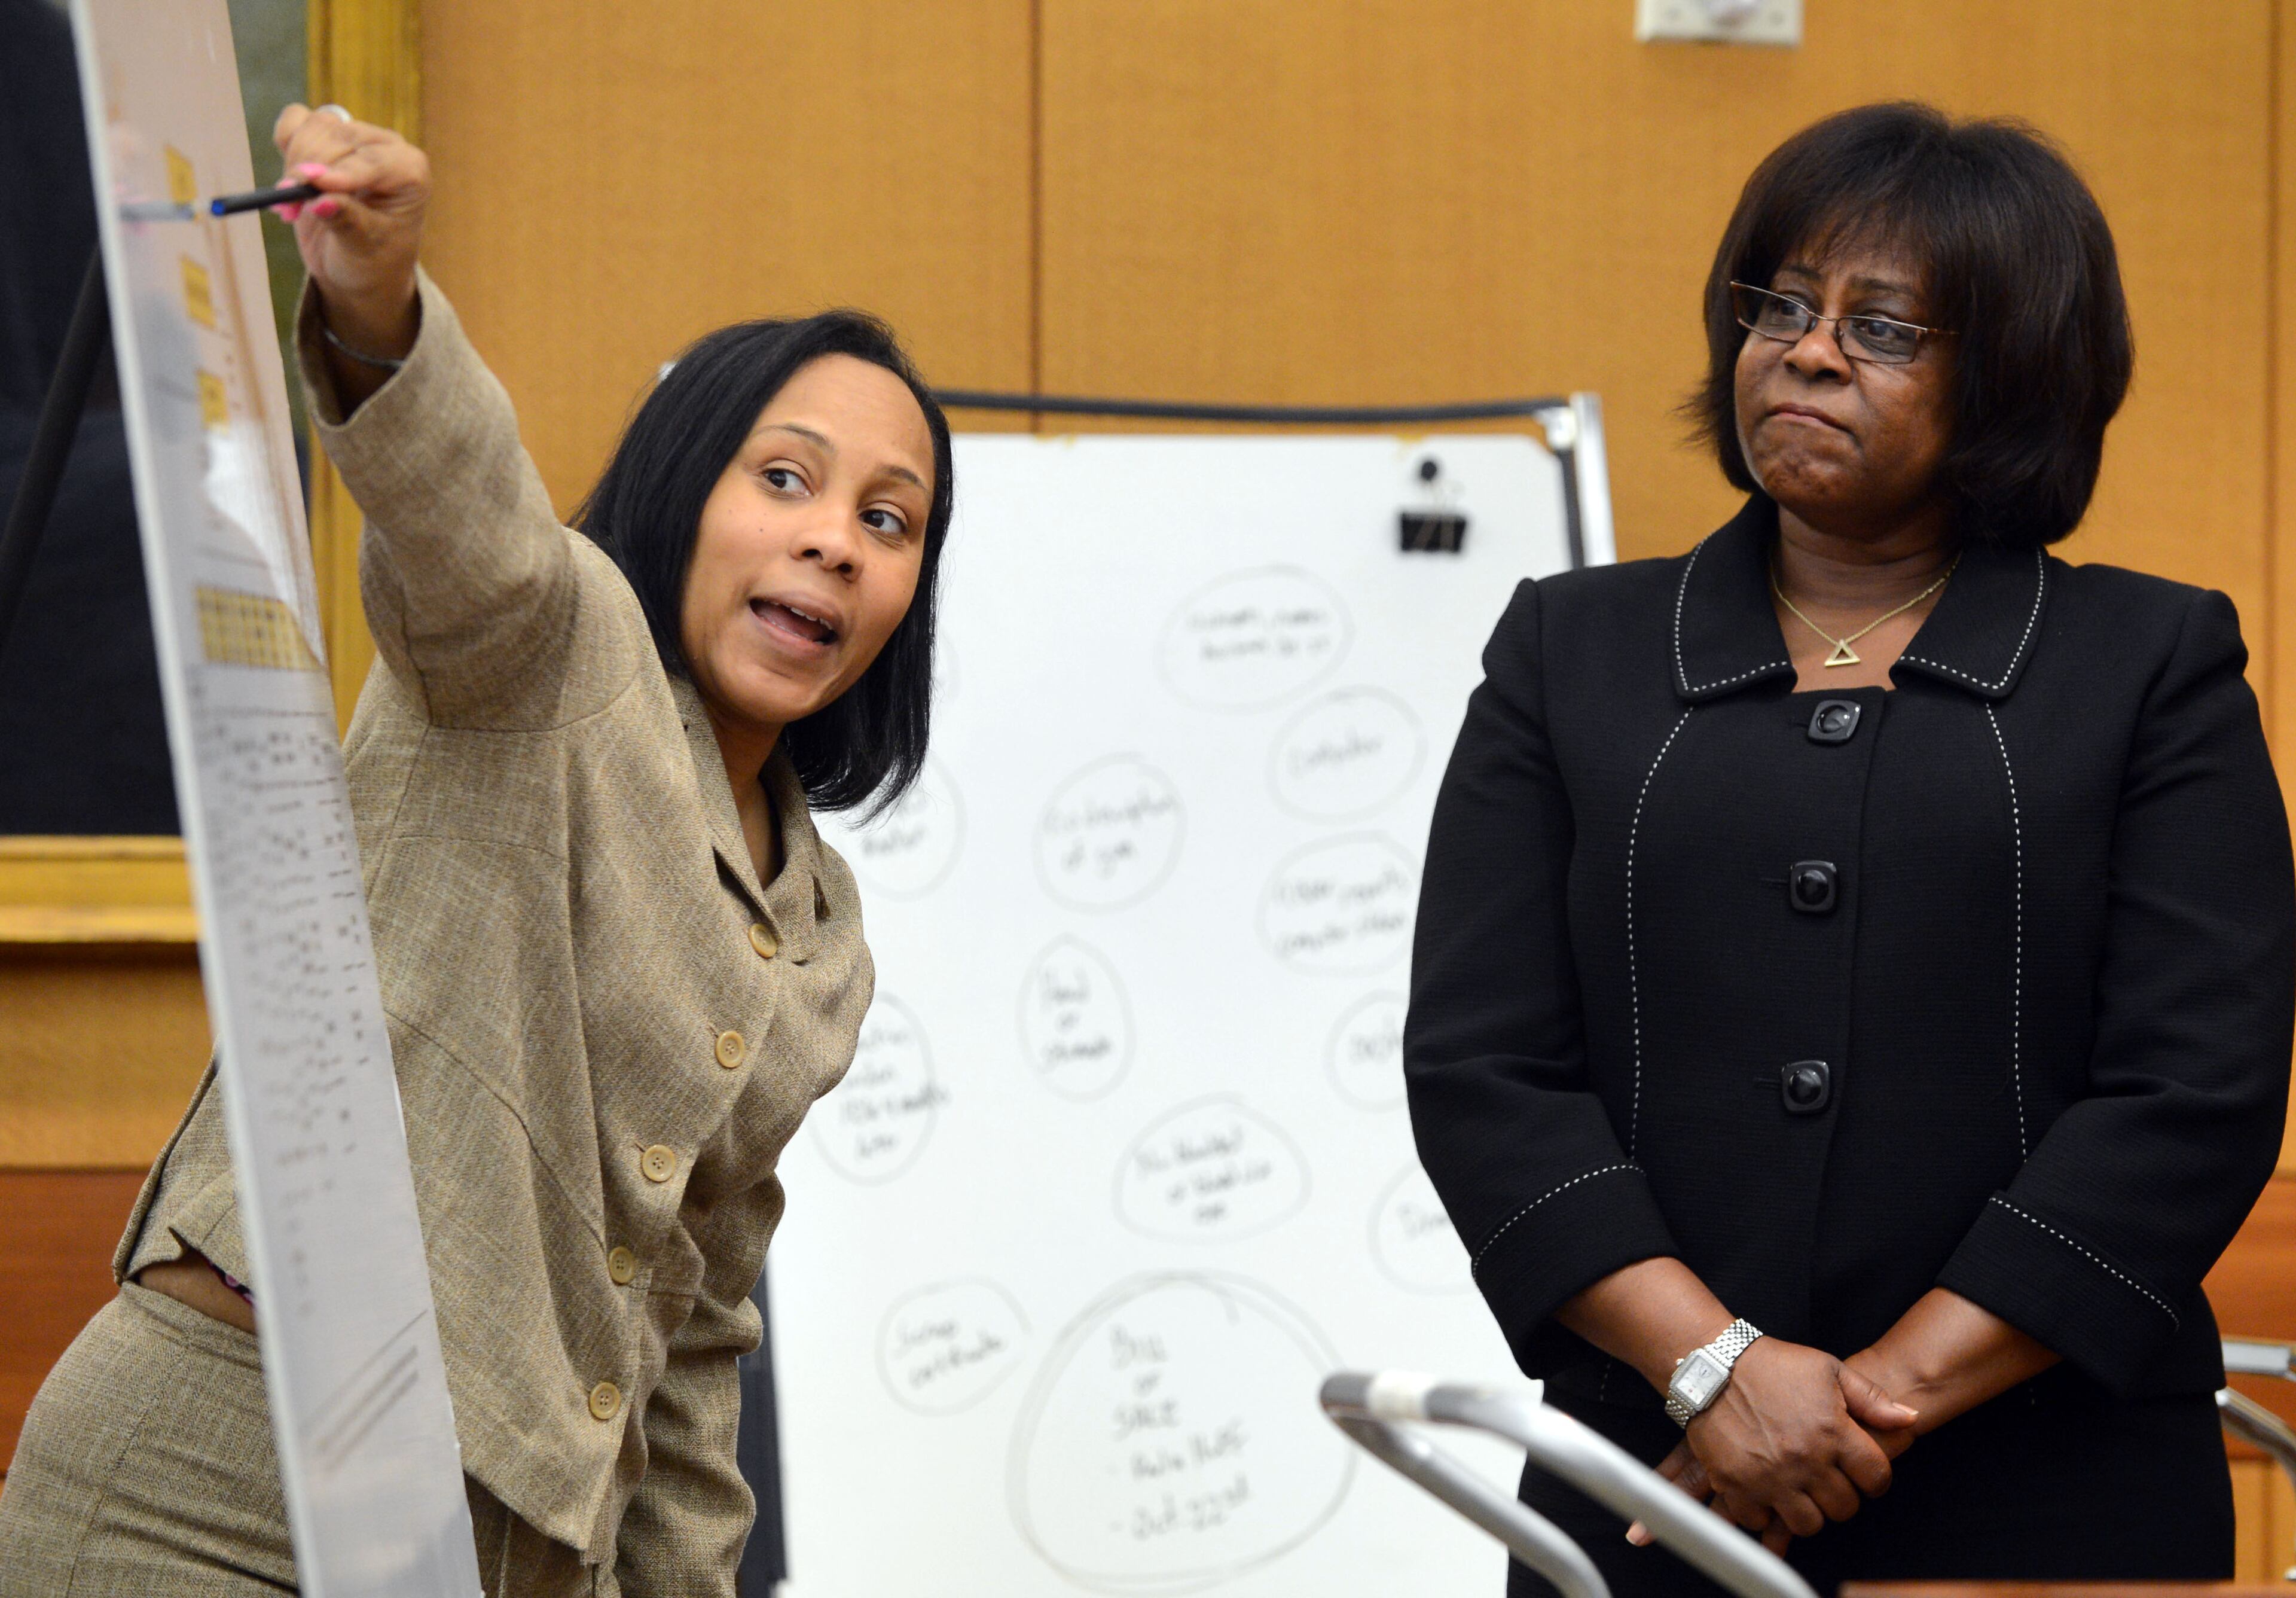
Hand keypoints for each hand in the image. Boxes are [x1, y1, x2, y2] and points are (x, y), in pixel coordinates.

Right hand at [269, 103, 428, 360]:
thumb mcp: (363, 252)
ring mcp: (354, 140)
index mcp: (409, 170)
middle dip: (306, 173)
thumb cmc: (371, 267)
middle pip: (331, 137)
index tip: (307, 186)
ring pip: (310, 128)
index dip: (336, 173)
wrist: (359, 275)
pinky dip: (284, 146)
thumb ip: (345, 221)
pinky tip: (290, 185)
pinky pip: (295, 122)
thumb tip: (322, 200)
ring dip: (291, 166)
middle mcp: (386, 148)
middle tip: (296, 212)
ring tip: (296, 210)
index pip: (368, 160)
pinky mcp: (326, 140)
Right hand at [1627, 1338, 1916, 1555]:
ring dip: (1807, 1510)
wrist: (1711, 1365)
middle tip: (1827, 1480)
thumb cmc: (1772, 1365)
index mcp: (1832, 1431)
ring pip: (1808, 1523)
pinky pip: (1761, 1521)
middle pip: (1844, 1508)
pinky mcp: (1736, 1485)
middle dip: (1841, 1496)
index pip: (1876, 1478)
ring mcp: (1770, 1477)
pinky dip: (1764, 1512)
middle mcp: (1805, 1459)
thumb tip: (1910, 1419)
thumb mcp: (1828, 1369)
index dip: (1875, 1479)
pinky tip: (1765, 1490)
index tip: (1862, 1475)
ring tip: (1798, 1490)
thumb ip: (1871, 1398)